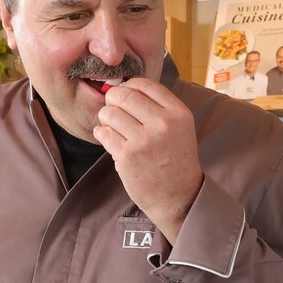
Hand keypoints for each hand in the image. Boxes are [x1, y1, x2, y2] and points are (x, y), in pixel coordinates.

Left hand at [94, 77, 203, 241]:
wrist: (178, 197)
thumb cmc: (175, 160)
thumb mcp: (179, 128)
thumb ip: (159, 107)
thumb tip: (125, 88)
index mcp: (178, 113)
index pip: (145, 84)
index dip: (129, 86)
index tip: (124, 94)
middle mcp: (163, 124)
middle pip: (124, 95)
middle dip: (113, 99)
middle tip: (113, 108)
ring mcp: (144, 140)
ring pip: (110, 113)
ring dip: (106, 118)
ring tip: (113, 127)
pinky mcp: (127, 156)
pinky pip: (103, 133)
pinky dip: (102, 134)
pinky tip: (110, 140)